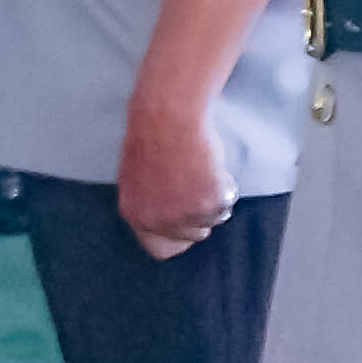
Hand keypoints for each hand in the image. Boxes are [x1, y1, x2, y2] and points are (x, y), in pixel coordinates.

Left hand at [114, 100, 232, 262]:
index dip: (178, 237)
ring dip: (214, 199)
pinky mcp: (207, 202)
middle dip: (199, 215)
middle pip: (191, 236)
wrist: (169, 114)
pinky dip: (225, 186)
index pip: (160, 249)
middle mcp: (156, 220)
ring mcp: (182, 214)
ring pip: (212, 220)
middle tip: (198, 185)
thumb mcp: (140, 177)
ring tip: (203, 170)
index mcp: (135, 214)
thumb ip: (152, 203)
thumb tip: (171, 216)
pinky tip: (212, 164)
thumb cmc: (155, 134)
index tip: (187, 223)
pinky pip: (226, 203)